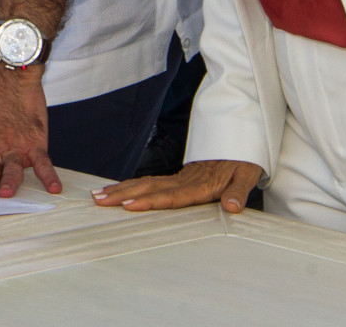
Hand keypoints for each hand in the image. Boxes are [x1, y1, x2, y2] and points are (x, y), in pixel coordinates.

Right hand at [92, 159, 261, 212]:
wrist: (238, 139)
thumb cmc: (243, 161)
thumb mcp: (247, 175)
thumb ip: (239, 192)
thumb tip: (232, 207)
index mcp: (199, 185)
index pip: (171, 196)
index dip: (150, 201)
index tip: (129, 205)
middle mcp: (184, 181)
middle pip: (148, 188)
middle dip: (122, 195)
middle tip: (99, 200)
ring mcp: (178, 178)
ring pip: (144, 183)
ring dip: (121, 189)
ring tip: (98, 196)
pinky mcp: (176, 177)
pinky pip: (149, 182)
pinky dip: (131, 186)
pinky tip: (117, 190)